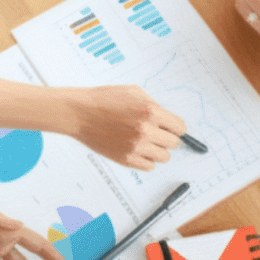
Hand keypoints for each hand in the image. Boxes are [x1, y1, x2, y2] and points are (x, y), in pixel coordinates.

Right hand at [68, 84, 185, 169]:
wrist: (79, 112)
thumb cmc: (103, 99)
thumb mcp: (133, 92)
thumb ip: (153, 105)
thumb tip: (167, 119)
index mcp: (150, 111)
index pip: (180, 127)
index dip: (175, 127)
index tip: (169, 128)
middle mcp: (146, 130)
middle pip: (174, 144)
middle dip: (167, 138)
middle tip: (155, 134)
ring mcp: (136, 146)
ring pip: (164, 157)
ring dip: (157, 150)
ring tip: (145, 142)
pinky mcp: (126, 159)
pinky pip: (149, 167)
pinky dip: (146, 160)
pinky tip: (136, 149)